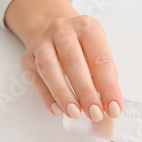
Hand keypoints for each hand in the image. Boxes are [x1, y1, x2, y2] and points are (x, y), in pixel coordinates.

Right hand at [5, 0, 122, 120]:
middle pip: (74, 62)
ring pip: (50, 68)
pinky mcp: (27, 57)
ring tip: (75, 113)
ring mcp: (42, 42)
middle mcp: (63, 30)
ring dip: (64, 94)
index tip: (114, 108)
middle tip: (95, 113)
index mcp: (88, 27)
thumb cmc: (82, 46)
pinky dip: (46, 96)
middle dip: (86, 92)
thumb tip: (109, 107)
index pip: (101, 59)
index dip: (109, 87)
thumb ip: (103, 77)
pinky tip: (57, 109)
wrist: (53, 30)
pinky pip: (36, 77)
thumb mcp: (98, 52)